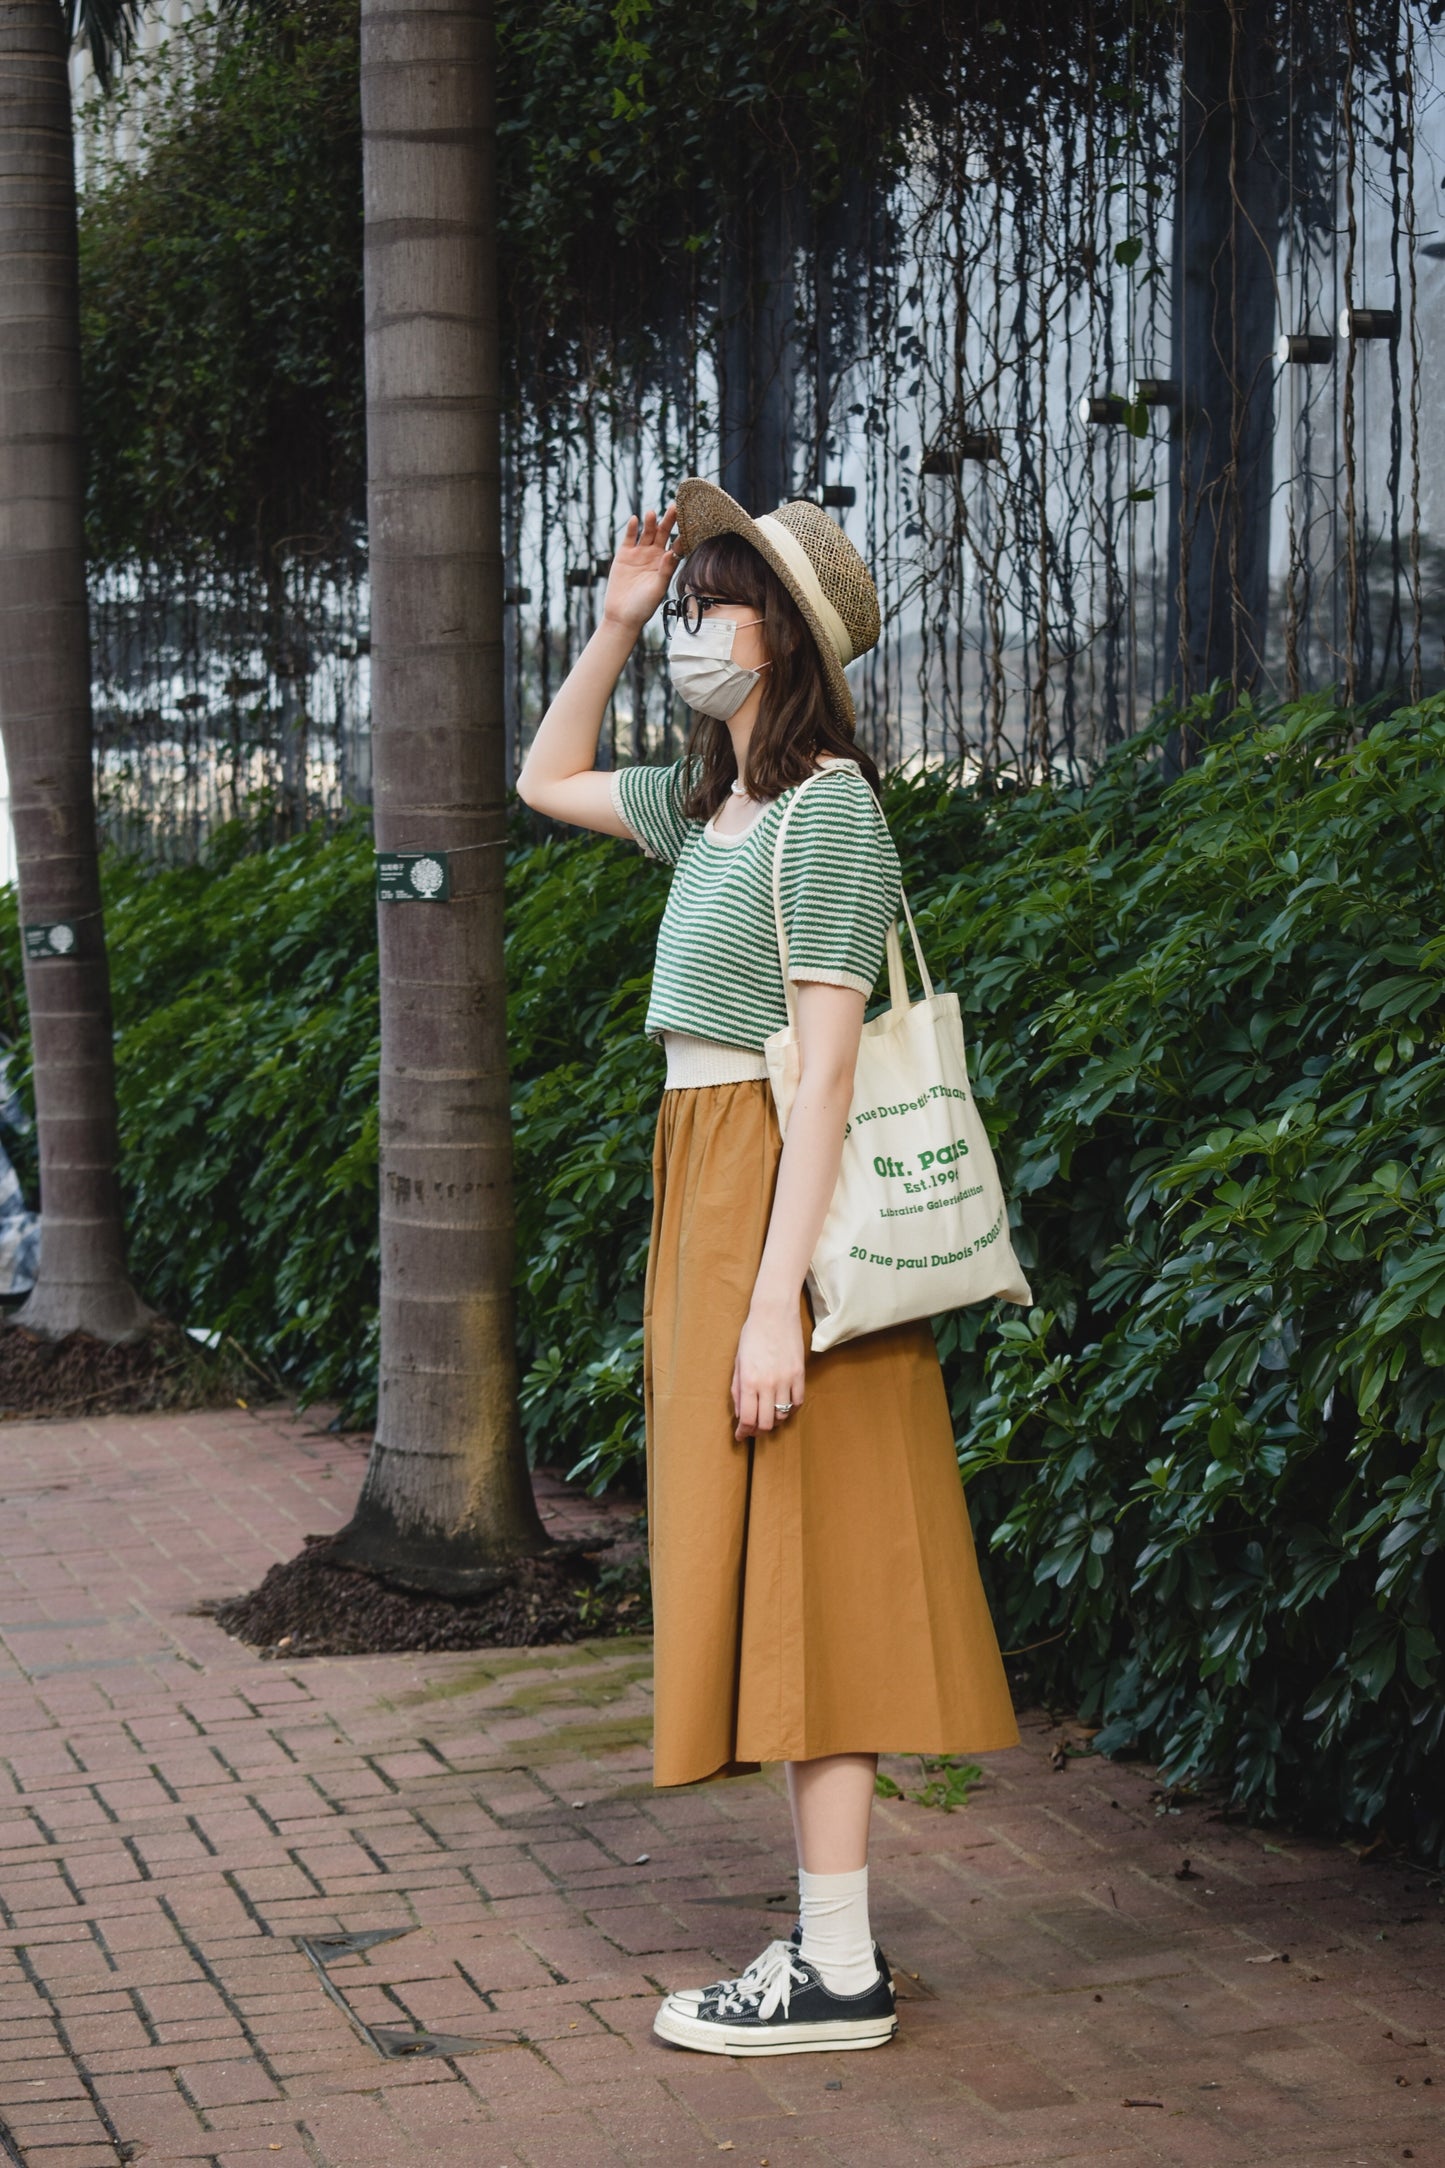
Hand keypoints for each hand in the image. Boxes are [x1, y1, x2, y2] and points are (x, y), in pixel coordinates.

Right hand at [602, 504, 678, 632]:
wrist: (622, 616)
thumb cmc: (644, 606)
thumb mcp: (658, 589)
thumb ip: (665, 570)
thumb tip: (672, 552)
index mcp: (667, 564)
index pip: (677, 544)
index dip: (683, 532)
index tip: (690, 520)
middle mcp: (654, 556)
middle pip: (663, 534)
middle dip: (669, 520)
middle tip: (675, 506)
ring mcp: (639, 554)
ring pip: (647, 533)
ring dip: (650, 523)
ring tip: (652, 514)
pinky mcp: (624, 555)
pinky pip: (629, 538)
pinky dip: (632, 529)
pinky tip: (635, 520)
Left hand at [731, 1295, 805, 1440]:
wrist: (774, 1313)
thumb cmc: (752, 1335)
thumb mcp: (738, 1363)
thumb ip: (738, 1390)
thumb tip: (740, 1414)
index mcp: (749, 1381)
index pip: (748, 1419)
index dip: (744, 1432)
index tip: (741, 1436)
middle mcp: (768, 1384)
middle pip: (766, 1423)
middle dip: (758, 1431)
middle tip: (753, 1429)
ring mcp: (786, 1380)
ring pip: (783, 1414)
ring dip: (774, 1420)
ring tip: (767, 1416)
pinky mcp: (799, 1374)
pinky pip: (798, 1402)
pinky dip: (790, 1409)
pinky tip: (783, 1407)